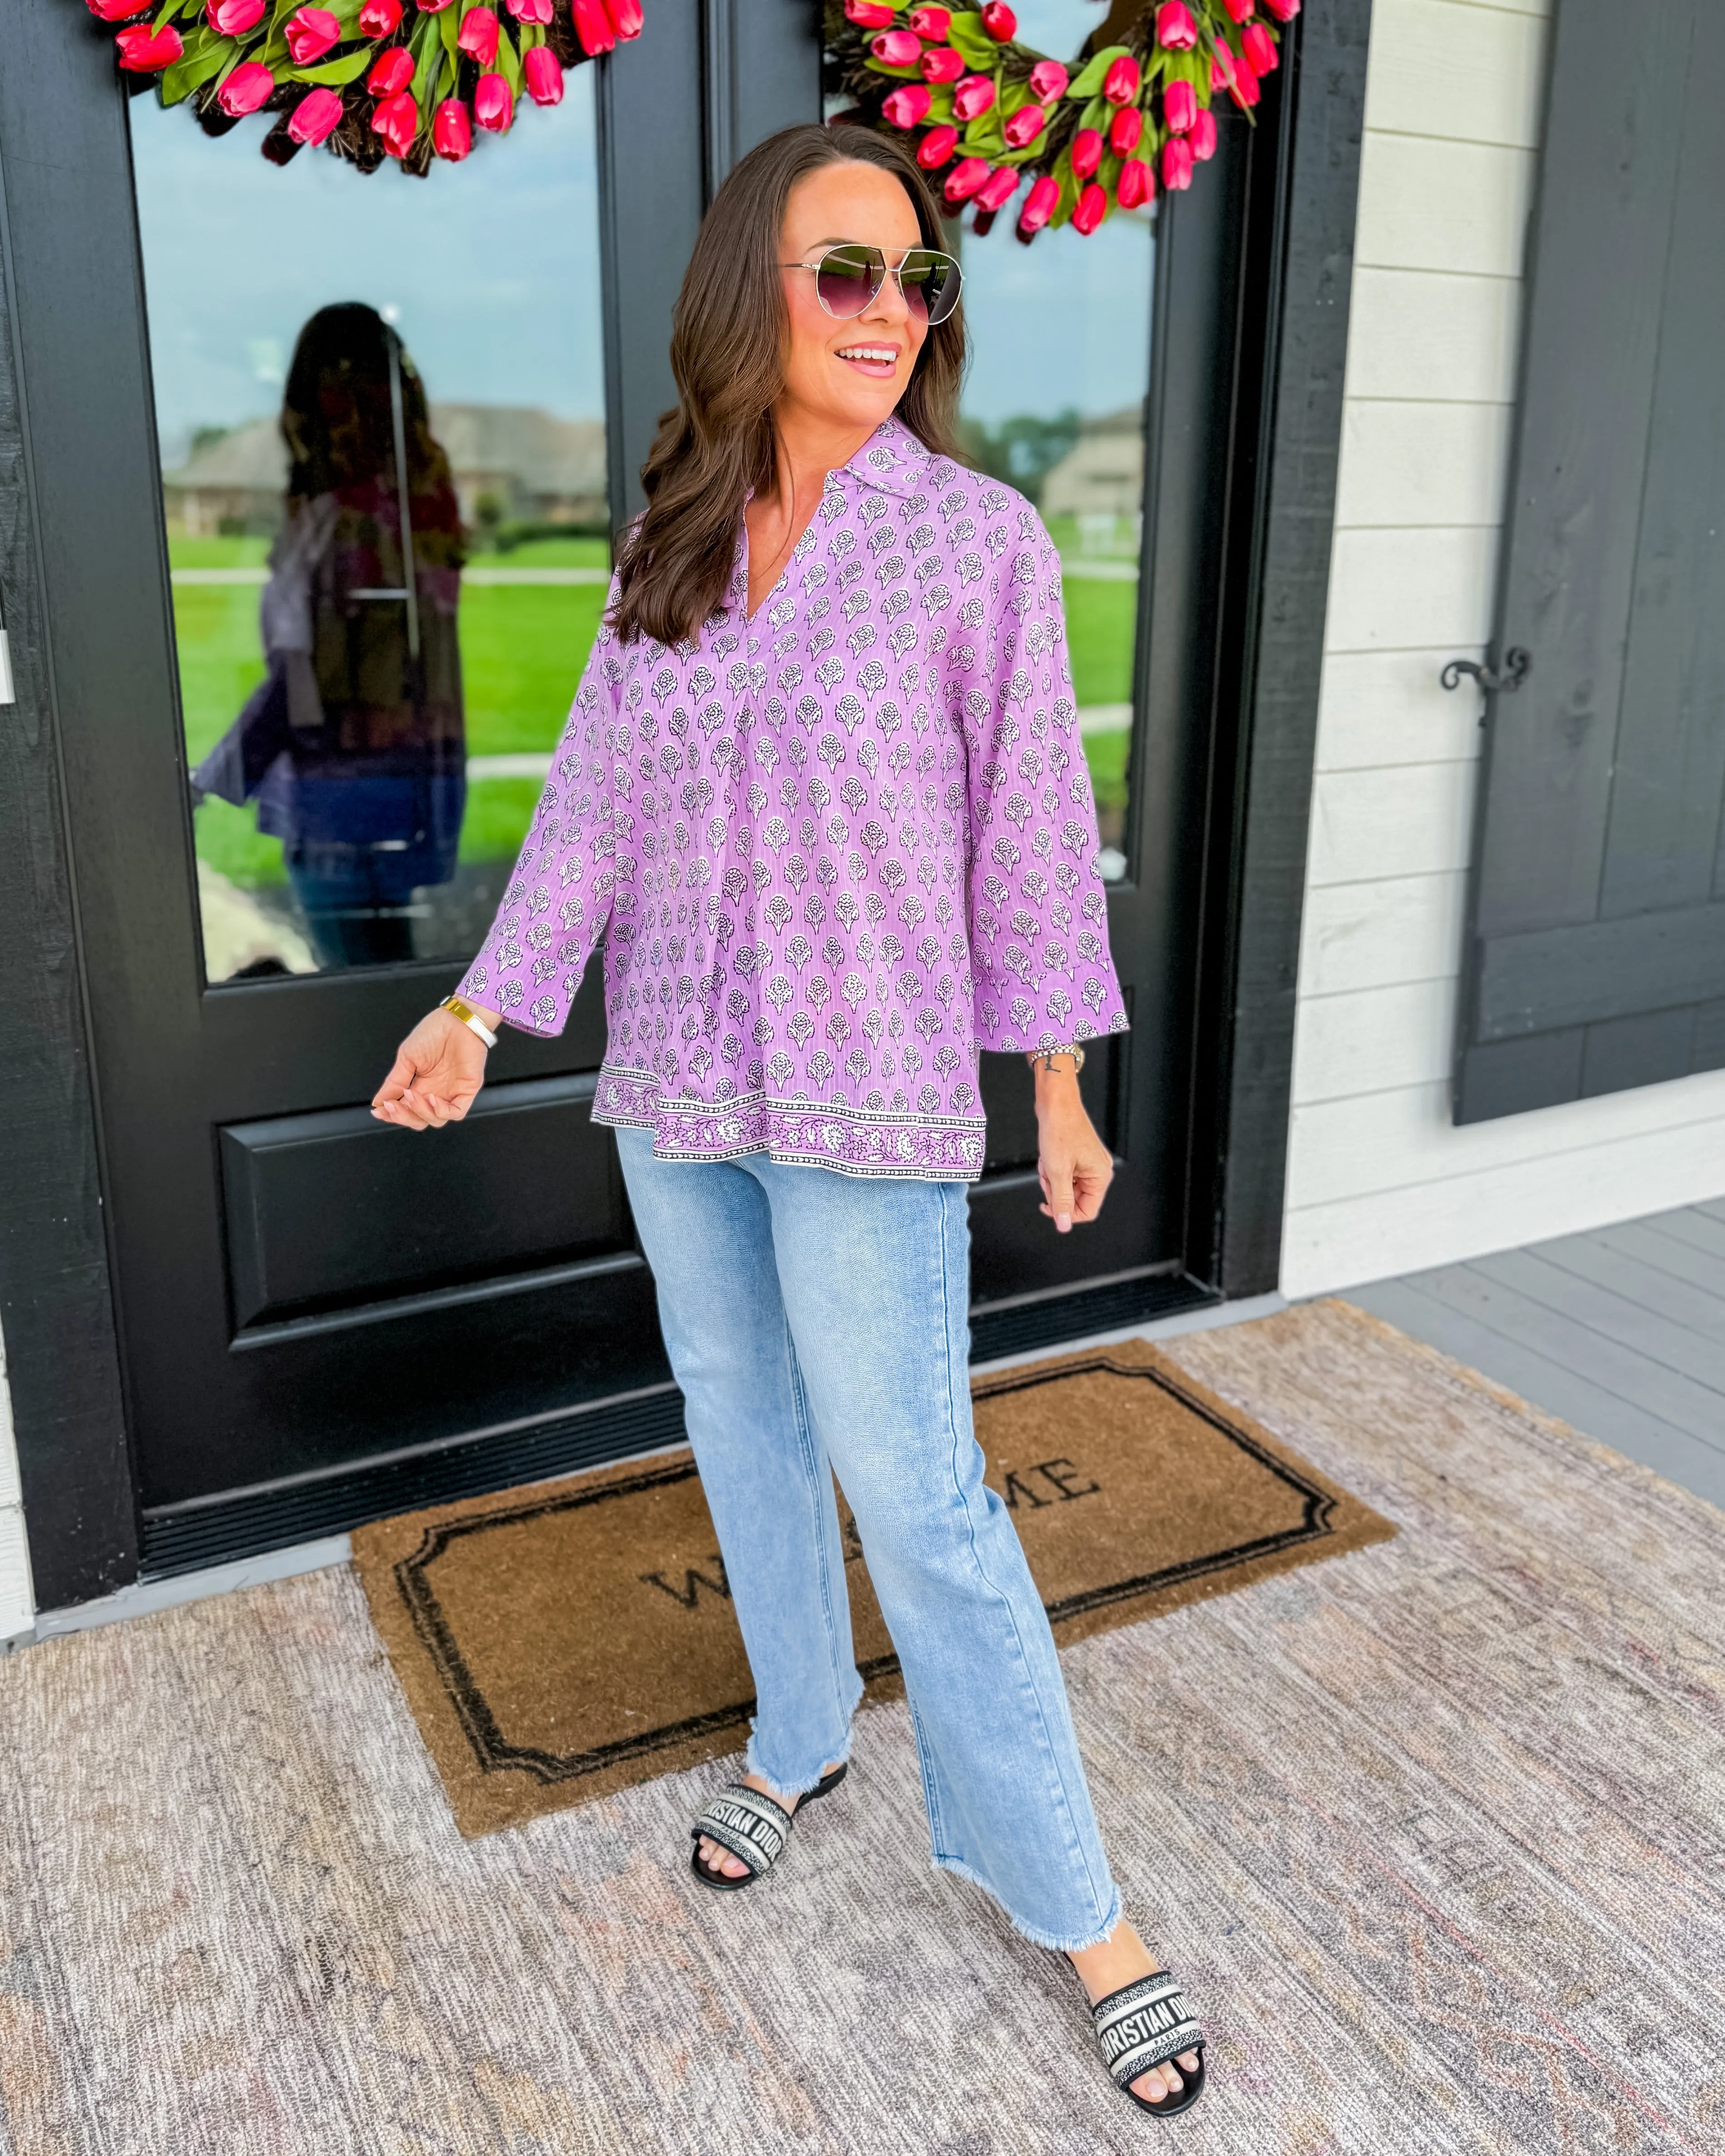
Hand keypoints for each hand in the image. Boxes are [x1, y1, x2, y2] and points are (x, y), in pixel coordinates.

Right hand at [371, 1006, 495, 1131]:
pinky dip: (441, 1111)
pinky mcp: (467, 1091)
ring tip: (412, 1094)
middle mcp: (436, 1092)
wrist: (457, 1020)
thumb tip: (378, 1101)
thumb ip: (394, 1082)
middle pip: (419, 1120)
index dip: (392, 1114)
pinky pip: (456, 1112)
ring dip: (420, 1112)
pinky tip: (431, 1099)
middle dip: (402, 1117)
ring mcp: (451, 1093)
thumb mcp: (407, 1057)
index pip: (405, 1109)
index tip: (378, 1111)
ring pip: (435, 1120)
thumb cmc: (435, 1031)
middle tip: (392, 1106)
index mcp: (421, 1085)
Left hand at [1029, 1058, 1113, 1232]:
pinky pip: (1064, 1174)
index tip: (1048, 1205)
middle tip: (1048, 1175)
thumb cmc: (1060, 1129)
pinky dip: (1052, 1169)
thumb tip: (1064, 1224)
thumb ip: (1062, 1201)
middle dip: (1056, 1190)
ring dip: (1052, 1178)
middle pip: (1075, 1199)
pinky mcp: (1078, 1157)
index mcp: (1100, 1176)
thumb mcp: (1057, 1172)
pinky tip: (1048, 1156)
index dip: (1066, 1213)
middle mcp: (1098, 1170)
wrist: (1056, 1103)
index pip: (1087, 1211)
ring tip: (1048, 1161)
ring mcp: (1088, 1163)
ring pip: (1066, 1187)